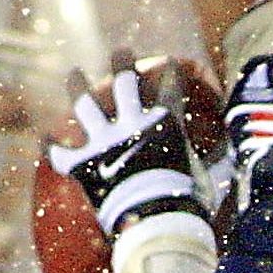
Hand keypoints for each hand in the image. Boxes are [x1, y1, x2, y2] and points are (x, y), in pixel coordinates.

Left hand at [47, 53, 210, 237]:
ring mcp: (104, 142)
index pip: (171, 88)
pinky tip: (46, 137)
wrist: (156, 221)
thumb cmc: (188, 202)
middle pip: (125, 83)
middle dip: (122, 64)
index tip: (170, 62)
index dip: (171, 72)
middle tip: (120, 51)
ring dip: (78, 87)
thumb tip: (227, 160)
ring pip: (85, 105)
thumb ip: (202, 160)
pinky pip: (60, 153)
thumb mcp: (204, 174)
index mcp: (166, 124)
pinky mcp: (82, 165)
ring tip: (73, 73)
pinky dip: (52, 146)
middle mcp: (132, 124)